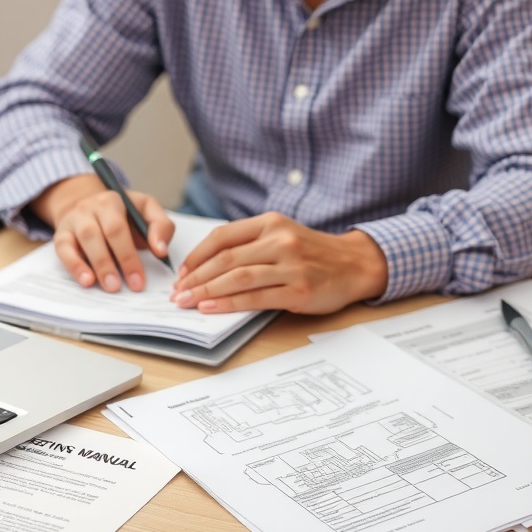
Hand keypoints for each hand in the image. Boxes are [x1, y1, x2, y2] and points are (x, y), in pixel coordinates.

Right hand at [31, 174, 174, 291]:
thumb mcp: (145, 210)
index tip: (141, 279)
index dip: (132, 254)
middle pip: (106, 232)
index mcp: (114, 200)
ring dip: (100, 264)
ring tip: (111, 286)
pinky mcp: (61, 235)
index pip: (123, 226)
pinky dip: (75, 266)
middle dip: (122, 260)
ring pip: (86, 239)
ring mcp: (74, 220)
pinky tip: (87, 281)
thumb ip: (161, 226)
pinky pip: (63, 249)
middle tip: (133, 286)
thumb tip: (161, 250)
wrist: (86, 206)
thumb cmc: (121, 215)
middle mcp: (91, 207)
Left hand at [170, 212, 387, 314]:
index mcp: (271, 223)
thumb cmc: (311, 252)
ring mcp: (291, 266)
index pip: (222, 236)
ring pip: (238, 278)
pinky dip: (229, 304)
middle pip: (226, 259)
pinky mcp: (298, 291)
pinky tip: (212, 308)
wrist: (354, 264)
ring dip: (207, 292)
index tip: (182, 273)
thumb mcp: (281, 234)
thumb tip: (205, 265)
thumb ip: (249, 243)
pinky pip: (256, 298)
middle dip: (196, 278)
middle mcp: (280, 240)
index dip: (197, 256)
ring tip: (187, 302)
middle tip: (178, 292)